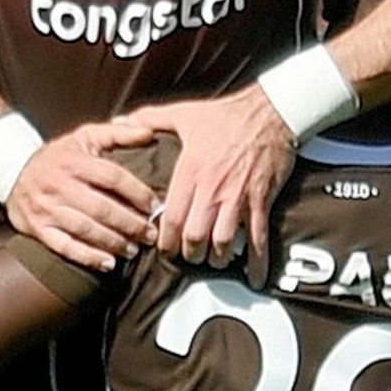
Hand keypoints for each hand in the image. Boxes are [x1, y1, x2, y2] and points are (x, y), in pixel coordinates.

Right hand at [5, 121, 159, 272]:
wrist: (11, 169)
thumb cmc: (59, 155)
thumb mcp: (84, 136)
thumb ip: (118, 133)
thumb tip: (149, 132)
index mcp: (73, 161)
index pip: (112, 177)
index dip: (137, 193)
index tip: (155, 206)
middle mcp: (59, 184)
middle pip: (101, 208)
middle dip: (130, 224)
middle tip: (150, 234)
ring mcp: (46, 208)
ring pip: (85, 230)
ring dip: (113, 242)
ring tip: (134, 250)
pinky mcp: (38, 228)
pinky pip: (64, 246)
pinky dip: (87, 257)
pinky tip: (108, 263)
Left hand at [119, 83, 293, 278]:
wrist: (270, 112)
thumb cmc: (226, 114)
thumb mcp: (183, 113)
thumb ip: (149, 119)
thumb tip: (120, 120)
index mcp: (190, 171)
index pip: (172, 217)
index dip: (166, 241)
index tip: (164, 249)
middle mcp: (212, 188)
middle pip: (195, 236)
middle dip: (190, 253)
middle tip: (189, 257)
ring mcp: (238, 197)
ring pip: (223, 242)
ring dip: (217, 258)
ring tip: (214, 260)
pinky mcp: (260, 201)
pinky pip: (258, 238)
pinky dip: (257, 262)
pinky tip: (254, 278)